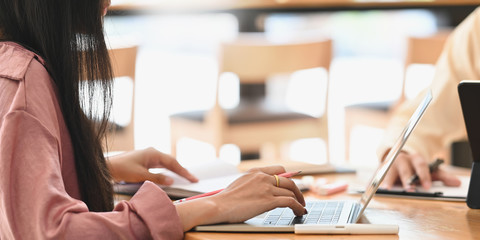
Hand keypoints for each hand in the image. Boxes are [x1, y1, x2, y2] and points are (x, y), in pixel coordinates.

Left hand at [107, 147, 197, 184]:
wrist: (106, 167)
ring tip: (184, 178)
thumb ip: (157, 178)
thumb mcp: (141, 175)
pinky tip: (169, 177)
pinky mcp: (144, 162)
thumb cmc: (122, 169)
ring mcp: (148, 157)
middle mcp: (152, 153)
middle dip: (182, 171)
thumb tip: (171, 180)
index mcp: (153, 153)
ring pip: (166, 164)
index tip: (193, 178)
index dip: (184, 171)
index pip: (173, 163)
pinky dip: (166, 172)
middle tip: (192, 179)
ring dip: (174, 171)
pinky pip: (159, 167)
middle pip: (171, 162)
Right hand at [175, 165, 305, 230]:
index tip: (292, 186)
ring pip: (291, 192)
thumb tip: (262, 190)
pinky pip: (290, 202)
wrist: (218, 206)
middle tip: (300, 198)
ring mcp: (266, 188)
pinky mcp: (269, 200)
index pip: (279, 170)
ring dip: (299, 200)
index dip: (288, 178)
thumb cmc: (225, 200)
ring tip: (301, 208)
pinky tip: (299, 211)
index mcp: (255, 172)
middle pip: (288, 180)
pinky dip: (298, 207)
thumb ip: (253, 183)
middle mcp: (262, 177)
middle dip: (297, 190)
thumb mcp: (240, 184)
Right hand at [381, 151, 460, 189]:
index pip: (420, 164)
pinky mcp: (379, 169)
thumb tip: (456, 182)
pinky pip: (375, 174)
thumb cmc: (414, 167)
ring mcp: (389, 163)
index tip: (426, 186)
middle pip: (403, 167)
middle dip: (406, 179)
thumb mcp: (429, 170)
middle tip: (409, 189)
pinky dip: (374, 181)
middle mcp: (400, 159)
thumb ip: (442, 176)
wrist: (397, 156)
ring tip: (386, 189)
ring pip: (387, 169)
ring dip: (387, 180)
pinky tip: (371, 187)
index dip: (423, 175)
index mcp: (414, 158)